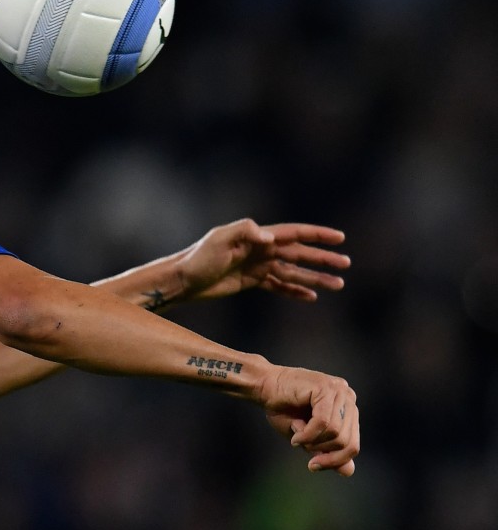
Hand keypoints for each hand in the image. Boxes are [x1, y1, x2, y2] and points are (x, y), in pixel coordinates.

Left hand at [176, 218, 349, 302]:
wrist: (183, 279)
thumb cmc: (198, 258)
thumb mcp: (219, 240)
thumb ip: (245, 233)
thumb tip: (271, 237)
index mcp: (256, 237)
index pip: (293, 234)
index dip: (317, 235)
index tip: (340, 238)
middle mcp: (260, 249)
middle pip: (298, 253)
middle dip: (323, 259)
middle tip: (346, 265)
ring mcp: (257, 265)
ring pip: (293, 271)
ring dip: (315, 278)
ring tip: (338, 285)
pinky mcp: (251, 280)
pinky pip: (279, 285)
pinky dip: (295, 290)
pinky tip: (311, 297)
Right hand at [260, 365, 359, 475]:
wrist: (263, 386)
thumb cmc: (283, 409)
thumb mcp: (308, 438)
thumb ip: (328, 451)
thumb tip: (348, 472)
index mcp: (347, 408)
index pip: (353, 443)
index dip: (335, 460)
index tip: (313, 466)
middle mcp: (347, 396)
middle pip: (347, 440)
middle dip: (324, 453)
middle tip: (303, 449)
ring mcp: (338, 390)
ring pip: (335, 432)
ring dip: (313, 441)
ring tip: (297, 436)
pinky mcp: (325, 388)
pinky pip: (323, 422)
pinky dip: (308, 434)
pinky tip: (296, 433)